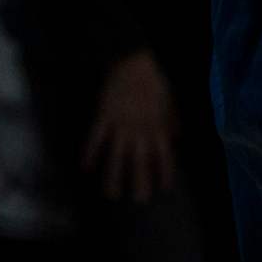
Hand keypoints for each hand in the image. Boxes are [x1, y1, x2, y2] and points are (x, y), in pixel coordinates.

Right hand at [87, 50, 181, 200]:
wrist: (133, 62)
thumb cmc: (154, 81)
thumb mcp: (170, 102)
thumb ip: (173, 121)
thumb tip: (177, 137)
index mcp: (158, 126)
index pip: (164, 155)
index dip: (164, 172)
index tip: (164, 188)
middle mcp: (140, 130)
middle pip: (139, 161)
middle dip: (139, 181)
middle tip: (138, 200)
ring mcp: (120, 125)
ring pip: (115, 156)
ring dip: (113, 176)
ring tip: (111, 194)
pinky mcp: (104, 117)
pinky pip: (95, 138)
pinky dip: (89, 153)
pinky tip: (84, 167)